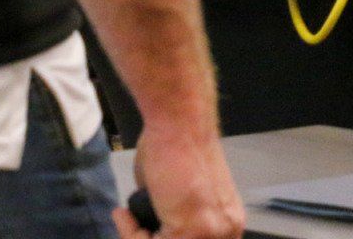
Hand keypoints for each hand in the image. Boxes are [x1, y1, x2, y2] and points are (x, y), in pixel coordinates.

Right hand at [114, 120, 242, 238]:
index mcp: (228, 221)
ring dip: (137, 237)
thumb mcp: (181, 195)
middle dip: (148, 238)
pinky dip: (130, 233)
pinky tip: (123, 215)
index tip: (144, 232)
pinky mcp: (191, 230)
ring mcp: (211, 232)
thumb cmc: (178, 149)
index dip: (161, 238)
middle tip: (132, 228)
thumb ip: (174, 219)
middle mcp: (226, 229)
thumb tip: (153, 230)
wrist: (181, 126)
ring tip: (127, 219)